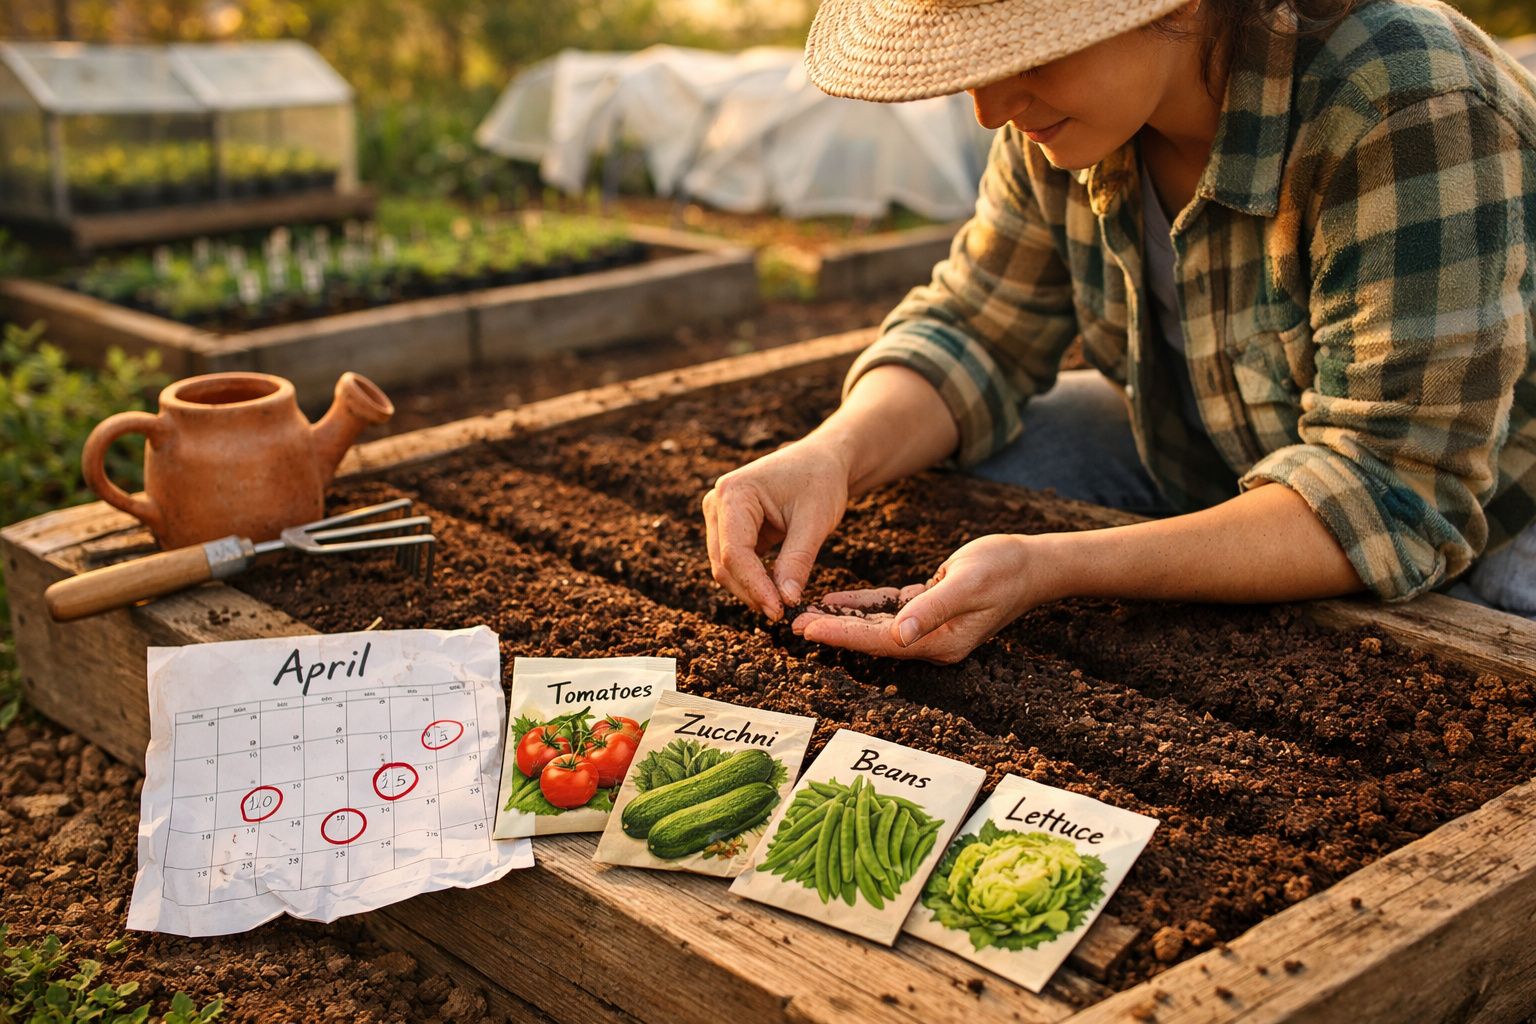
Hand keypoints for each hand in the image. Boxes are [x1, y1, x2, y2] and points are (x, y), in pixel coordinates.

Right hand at [702, 439, 851, 620]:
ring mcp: (719, 515)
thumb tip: (786, 601)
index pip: (735, 552)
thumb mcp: (815, 521)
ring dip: (750, 589)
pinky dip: (753, 580)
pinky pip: (735, 562)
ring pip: (725, 567)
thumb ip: (797, 561)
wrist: (822, 459)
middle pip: (724, 563)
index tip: (779, 611)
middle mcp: (717, 502)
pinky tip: (776, 592)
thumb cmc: (821, 480)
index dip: (754, 586)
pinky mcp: (729, 527)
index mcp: (734, 493)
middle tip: (782, 614)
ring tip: (782, 605)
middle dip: (751, 592)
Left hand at [790, 534, 1055, 662]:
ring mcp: (931, 628)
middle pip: (872, 640)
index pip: (881, 642)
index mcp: (941, 641)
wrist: (1034, 563)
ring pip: (875, 627)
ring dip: (841, 621)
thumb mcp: (968, 582)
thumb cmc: (1004, 568)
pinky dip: (860, 607)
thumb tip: (899, 635)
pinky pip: (887, 611)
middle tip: (793, 625)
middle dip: (833, 633)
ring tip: (804, 615)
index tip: (809, 631)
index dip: (843, 637)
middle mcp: (933, 641)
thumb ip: (933, 608)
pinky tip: (833, 601)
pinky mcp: (929, 610)